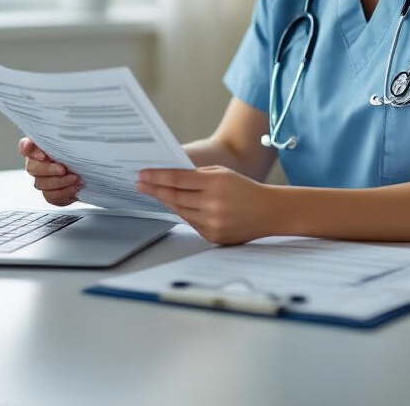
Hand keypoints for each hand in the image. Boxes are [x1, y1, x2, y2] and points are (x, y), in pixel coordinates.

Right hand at [18, 138, 81, 206]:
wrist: (88, 173)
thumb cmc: (78, 154)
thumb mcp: (73, 143)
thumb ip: (63, 140)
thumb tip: (66, 132)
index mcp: (38, 149)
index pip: (24, 146)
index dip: (28, 150)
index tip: (42, 155)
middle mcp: (36, 164)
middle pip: (32, 168)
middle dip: (48, 169)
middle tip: (63, 169)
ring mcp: (41, 180)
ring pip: (41, 184)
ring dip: (59, 182)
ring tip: (75, 178)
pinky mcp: (49, 194)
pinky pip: (51, 196)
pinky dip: (64, 192)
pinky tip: (75, 187)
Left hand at [136, 166, 270, 244]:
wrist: (269, 212)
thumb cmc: (244, 189)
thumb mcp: (222, 173)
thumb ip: (197, 175)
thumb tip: (169, 177)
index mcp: (215, 183)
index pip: (178, 179)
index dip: (158, 177)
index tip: (143, 175)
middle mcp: (213, 204)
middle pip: (175, 197)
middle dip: (155, 190)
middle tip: (140, 185)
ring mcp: (213, 222)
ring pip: (181, 211)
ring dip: (168, 202)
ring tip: (157, 193)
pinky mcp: (213, 236)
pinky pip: (191, 223)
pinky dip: (185, 214)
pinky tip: (180, 207)